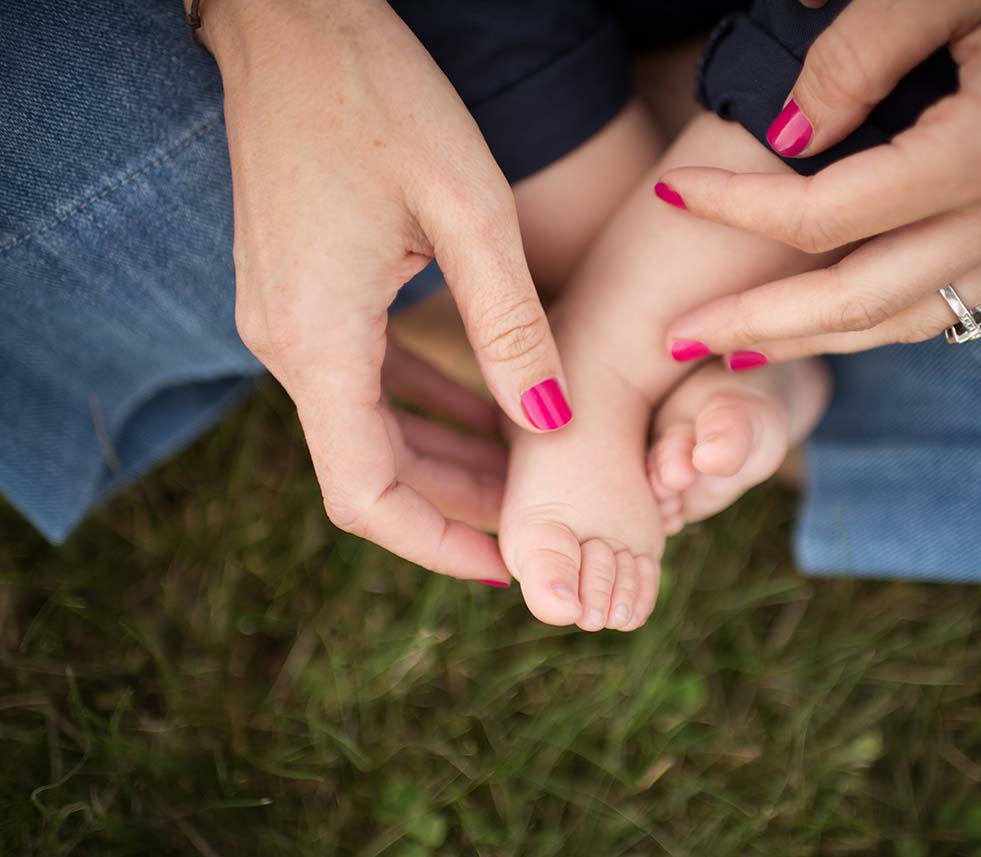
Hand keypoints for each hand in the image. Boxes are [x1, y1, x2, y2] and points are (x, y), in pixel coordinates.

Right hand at [205, 0, 570, 580]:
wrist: (291, 18)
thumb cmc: (377, 95)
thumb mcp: (468, 211)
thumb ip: (510, 326)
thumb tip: (548, 420)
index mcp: (317, 340)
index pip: (366, 494)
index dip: (438, 544)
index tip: (510, 564)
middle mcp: (288, 344)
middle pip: (371, 470)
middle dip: (457, 503)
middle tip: (542, 516)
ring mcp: (287, 319)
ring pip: (369, 428)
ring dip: (443, 456)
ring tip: (526, 469)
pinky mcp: (302, 292)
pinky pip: (364, 378)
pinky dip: (422, 403)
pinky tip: (484, 404)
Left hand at [659, 0, 980, 358]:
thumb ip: (857, 51)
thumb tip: (785, 134)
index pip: (824, 213)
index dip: (736, 208)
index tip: (674, 192)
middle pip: (860, 300)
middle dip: (760, 323)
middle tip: (679, 339)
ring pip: (911, 317)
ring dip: (819, 339)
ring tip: (741, 348)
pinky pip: (957, 299)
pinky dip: (884, 316)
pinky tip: (836, 316)